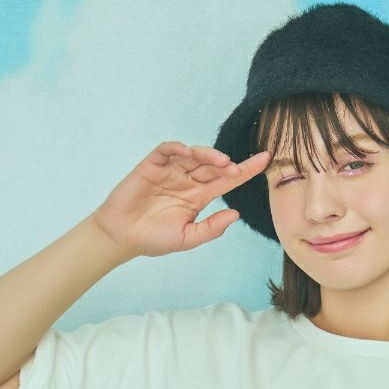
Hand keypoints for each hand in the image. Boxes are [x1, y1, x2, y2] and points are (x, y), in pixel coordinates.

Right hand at [91, 142, 270, 257]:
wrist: (122, 236)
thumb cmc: (154, 240)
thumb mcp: (188, 238)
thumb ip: (211, 228)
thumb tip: (236, 214)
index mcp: (198, 197)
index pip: (227, 180)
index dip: (247, 169)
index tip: (266, 160)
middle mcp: (187, 181)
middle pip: (213, 165)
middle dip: (227, 164)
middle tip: (237, 169)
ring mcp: (170, 171)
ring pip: (195, 155)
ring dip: (208, 155)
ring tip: (220, 162)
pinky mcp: (152, 165)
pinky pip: (167, 150)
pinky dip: (178, 148)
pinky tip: (187, 153)